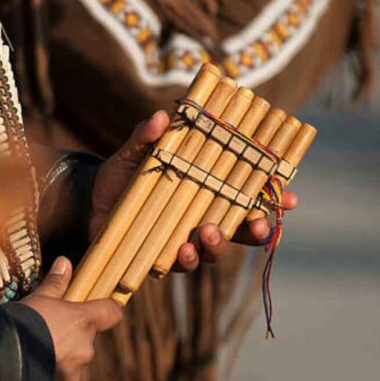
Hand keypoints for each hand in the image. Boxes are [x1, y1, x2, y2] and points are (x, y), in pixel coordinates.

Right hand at [20, 257, 122, 380]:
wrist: (1, 362)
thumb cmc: (22, 323)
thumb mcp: (38, 299)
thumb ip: (55, 283)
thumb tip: (65, 262)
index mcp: (84, 322)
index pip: (112, 313)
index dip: (106, 309)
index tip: (99, 308)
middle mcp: (85, 349)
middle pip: (86, 339)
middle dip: (71, 336)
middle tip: (47, 331)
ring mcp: (73, 373)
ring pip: (73, 362)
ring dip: (60, 357)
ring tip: (33, 352)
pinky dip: (48, 376)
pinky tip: (29, 370)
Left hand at [90, 111, 298, 271]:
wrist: (88, 204)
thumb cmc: (119, 175)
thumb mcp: (133, 151)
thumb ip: (146, 136)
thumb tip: (161, 117)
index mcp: (203, 188)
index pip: (246, 194)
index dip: (271, 199)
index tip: (291, 199)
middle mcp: (200, 216)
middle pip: (240, 228)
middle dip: (256, 230)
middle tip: (259, 227)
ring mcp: (183, 238)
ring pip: (214, 249)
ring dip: (218, 243)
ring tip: (209, 232)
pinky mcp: (162, 257)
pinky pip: (182, 264)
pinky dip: (186, 258)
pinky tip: (183, 251)